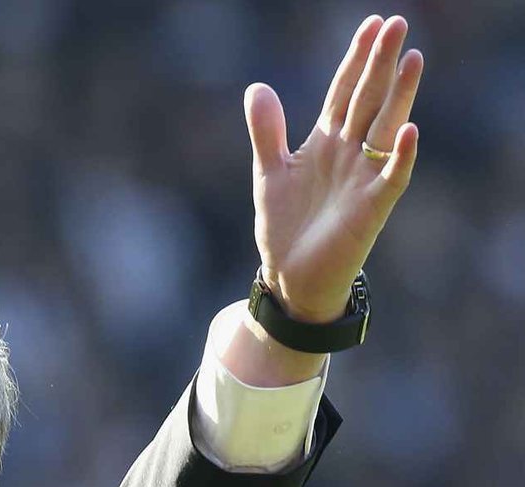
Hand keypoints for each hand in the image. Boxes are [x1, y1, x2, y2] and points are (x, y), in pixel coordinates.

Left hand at [245, 14, 422, 322]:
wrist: (290, 276)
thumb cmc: (286, 226)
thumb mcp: (269, 172)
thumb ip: (266, 132)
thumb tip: (257, 87)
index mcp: (326, 142)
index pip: (345, 91)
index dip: (356, 59)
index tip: (372, 25)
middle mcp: (350, 154)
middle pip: (368, 100)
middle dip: (380, 63)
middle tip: (396, 24)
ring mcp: (363, 179)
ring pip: (385, 128)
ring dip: (400, 96)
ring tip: (412, 59)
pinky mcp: (370, 209)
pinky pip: (391, 178)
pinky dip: (399, 156)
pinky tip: (408, 130)